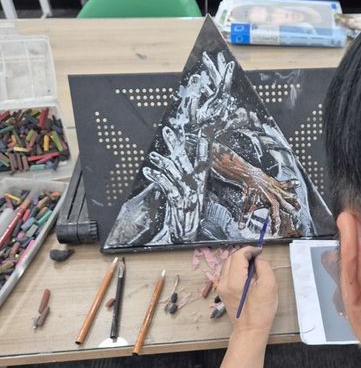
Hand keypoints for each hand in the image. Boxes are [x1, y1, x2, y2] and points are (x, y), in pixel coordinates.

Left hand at [143, 125, 201, 242]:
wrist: (184, 236)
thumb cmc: (185, 217)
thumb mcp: (189, 199)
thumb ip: (185, 183)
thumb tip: (174, 167)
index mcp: (200, 187)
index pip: (203, 164)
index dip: (202, 150)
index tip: (201, 136)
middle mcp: (195, 189)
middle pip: (185, 163)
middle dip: (176, 145)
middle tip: (167, 131)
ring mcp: (187, 196)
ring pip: (174, 173)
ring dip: (162, 162)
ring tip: (152, 155)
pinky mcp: (178, 204)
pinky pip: (167, 186)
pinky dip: (157, 177)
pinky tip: (149, 171)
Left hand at [218, 247, 277, 337]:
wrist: (250, 330)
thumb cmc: (261, 311)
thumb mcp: (269, 286)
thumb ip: (263, 267)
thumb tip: (257, 259)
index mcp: (234, 281)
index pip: (238, 255)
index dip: (249, 250)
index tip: (260, 251)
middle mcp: (223, 282)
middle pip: (231, 258)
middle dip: (244, 254)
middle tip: (258, 257)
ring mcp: (221, 287)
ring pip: (228, 265)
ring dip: (240, 261)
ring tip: (254, 266)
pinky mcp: (222, 291)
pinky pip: (227, 273)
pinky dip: (236, 269)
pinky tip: (247, 275)